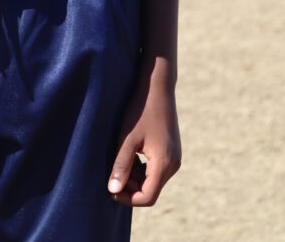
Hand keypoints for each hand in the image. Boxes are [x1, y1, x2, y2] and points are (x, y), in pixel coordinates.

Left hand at [108, 75, 181, 206]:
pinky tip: (129, 154)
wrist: (157, 86)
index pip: (147, 197)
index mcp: (164, 164)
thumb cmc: (140, 110)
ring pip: (153, 180)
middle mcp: (173, 164)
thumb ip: (120, 166)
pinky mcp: (171, 151)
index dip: (127, 198)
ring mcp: (174, 157)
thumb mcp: (126, 138)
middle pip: (151, 190)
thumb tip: (113, 191)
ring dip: (135, 177)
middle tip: (112, 173)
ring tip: (119, 161)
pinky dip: (142, 168)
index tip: (110, 189)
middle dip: (130, 187)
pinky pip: (156, 169)